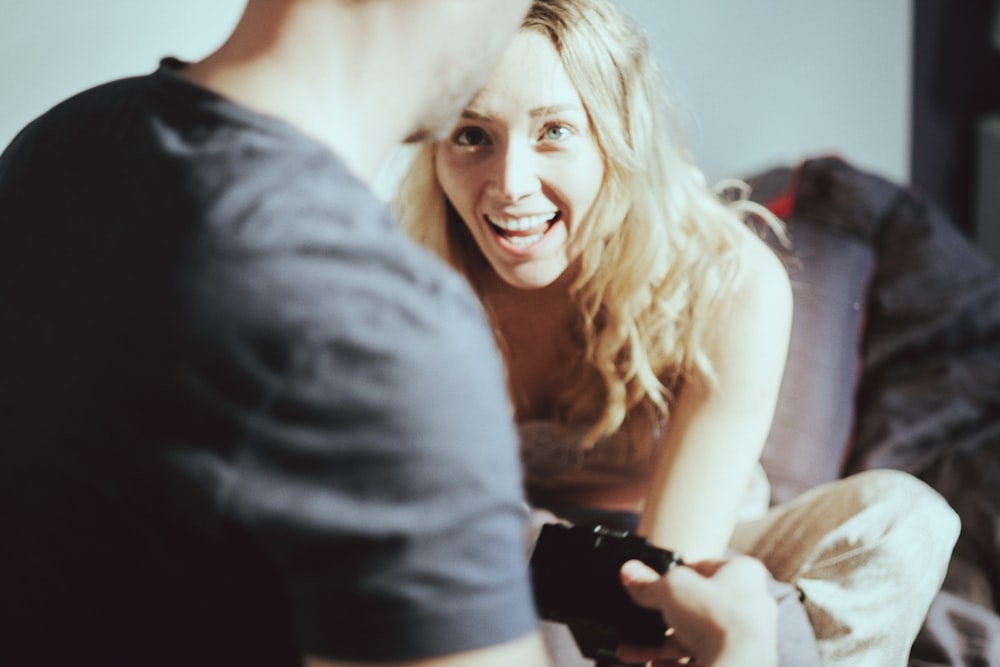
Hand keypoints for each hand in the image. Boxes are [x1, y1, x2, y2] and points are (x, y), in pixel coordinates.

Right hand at [617, 555, 777, 666]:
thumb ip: (648, 583)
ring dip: (662, 644)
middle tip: (641, 620)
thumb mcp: (671, 588)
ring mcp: (743, 638)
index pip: (703, 567)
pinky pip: (699, 661)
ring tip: (635, 649)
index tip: (653, 583)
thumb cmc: (719, 618)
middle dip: (663, 617)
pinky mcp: (735, 662)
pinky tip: (655, 663)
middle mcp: (749, 605)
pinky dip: (675, 664)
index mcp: (743, 574)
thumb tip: (630, 573)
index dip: (675, 575)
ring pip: (695, 637)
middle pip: (696, 606)